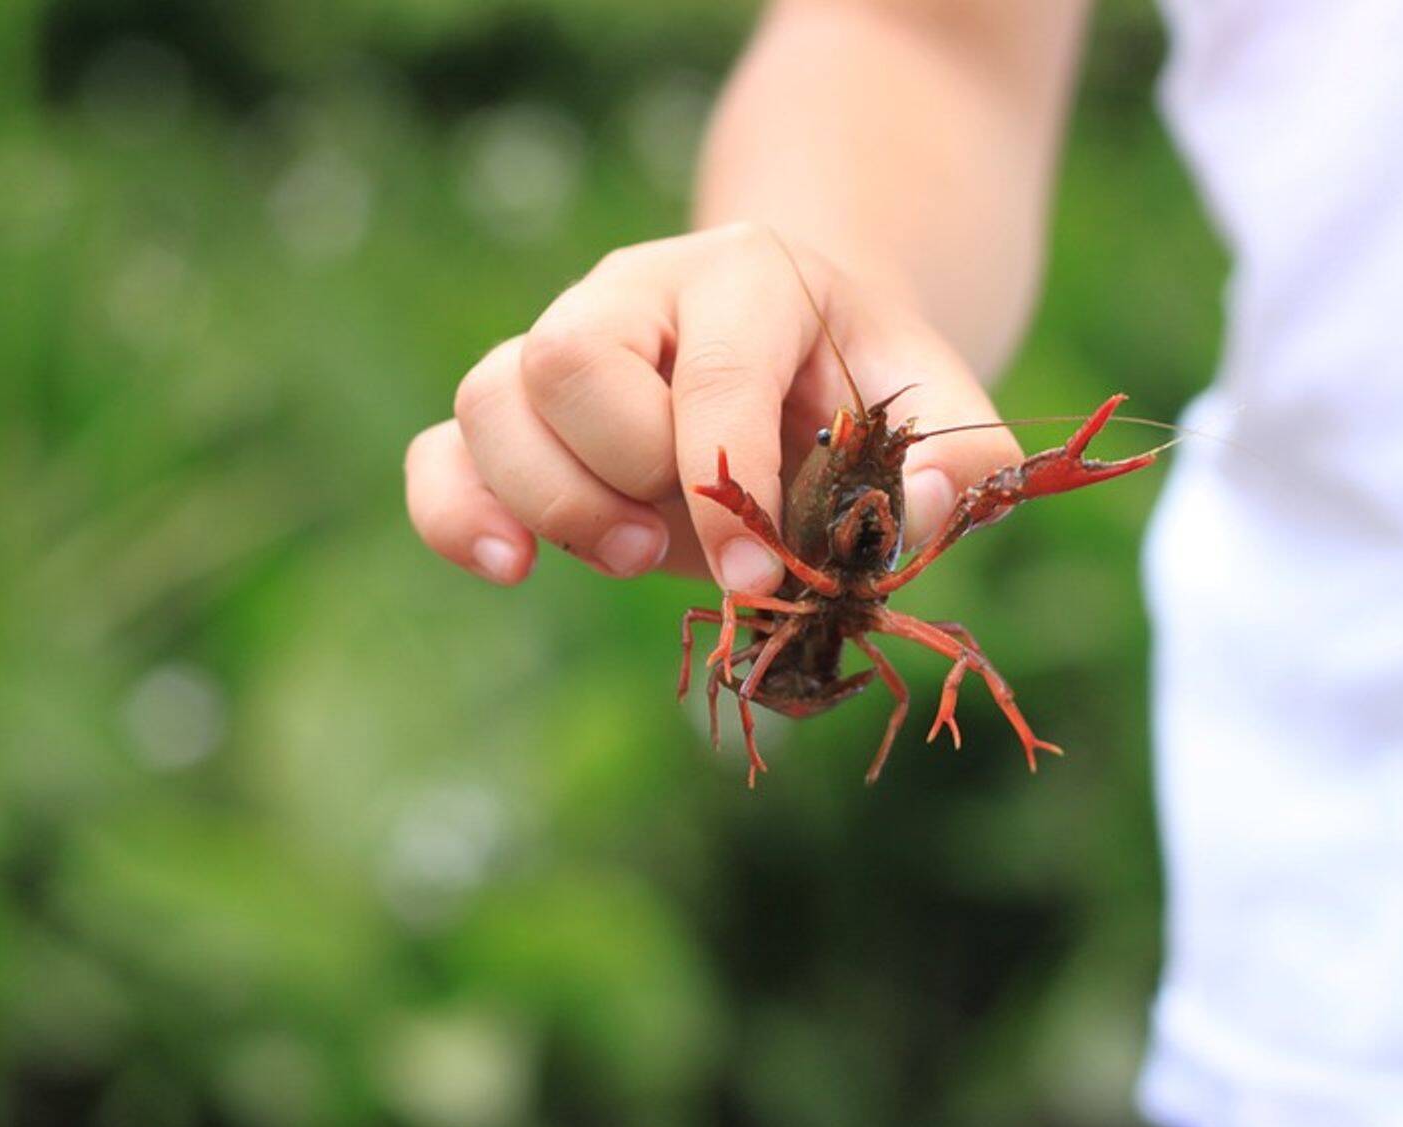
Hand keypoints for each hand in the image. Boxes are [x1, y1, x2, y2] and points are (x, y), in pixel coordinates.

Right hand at [405, 223, 1021, 591]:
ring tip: (629, 554)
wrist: (805, 354)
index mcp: (747, 276)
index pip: (710, 372)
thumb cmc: (866, 387)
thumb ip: (960, 457)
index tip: (754, 574)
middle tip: (677, 541)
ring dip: (549, 502)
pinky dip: (456, 517)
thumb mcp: (939, 404)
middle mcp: (634, 292)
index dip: (726, 486)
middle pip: (567, 361)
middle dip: (620, 476)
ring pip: (490, 400)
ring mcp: (561, 344)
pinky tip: (510, 569)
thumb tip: (915, 509)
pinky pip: (441, 452)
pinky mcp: (519, 414)